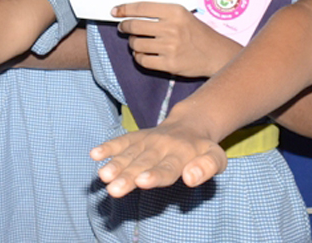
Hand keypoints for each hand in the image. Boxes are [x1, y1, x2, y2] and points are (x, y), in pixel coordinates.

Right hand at [91, 115, 227, 197]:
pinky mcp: (136, 137)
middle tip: (114, 188)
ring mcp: (146, 141)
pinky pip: (121, 141)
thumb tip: (190, 178)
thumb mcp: (217, 158)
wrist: (191, 124)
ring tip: (103, 176)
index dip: (154, 175)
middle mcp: (161, 146)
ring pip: (129, 154)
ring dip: (115, 164)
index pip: (167, 167)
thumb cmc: (203, 149)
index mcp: (181, 154)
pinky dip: (108, 147)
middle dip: (127, 176)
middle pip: (143, 163)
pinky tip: (94, 154)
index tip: (141, 181)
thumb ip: (207, 168)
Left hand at [114, 2, 239, 78]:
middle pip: (134, 26)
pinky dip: (139, 57)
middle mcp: (171, 28)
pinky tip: (143, 54)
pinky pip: (142, 60)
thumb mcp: (182, 15)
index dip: (124, 9)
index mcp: (174, 12)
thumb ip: (160, 13)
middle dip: (124, 27)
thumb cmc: (195, 32)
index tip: (115, 11)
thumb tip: (130, 13)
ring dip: (133, 43)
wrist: (215, 53)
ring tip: (138, 42)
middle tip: (123, 28)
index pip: (141, 7)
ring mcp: (170, 47)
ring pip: (136, 44)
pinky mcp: (169, 64)